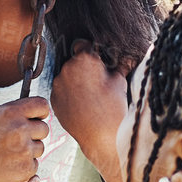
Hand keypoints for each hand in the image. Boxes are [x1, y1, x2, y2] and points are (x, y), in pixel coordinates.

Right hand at [0, 97, 49, 181]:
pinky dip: (25, 165)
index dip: (41, 112)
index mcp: (11, 112)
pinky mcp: (27, 168)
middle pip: (44, 128)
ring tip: (9, 153)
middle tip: (18, 139)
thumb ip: (14, 110)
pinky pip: (35, 163)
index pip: (43, 105)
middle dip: (34, 133)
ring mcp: (25, 150)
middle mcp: (20, 129)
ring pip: (40, 147)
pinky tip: (9, 164)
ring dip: (30, 150)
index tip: (37, 117)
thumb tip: (34, 110)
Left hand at [52, 43, 131, 181]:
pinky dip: (69, 96)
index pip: (83, 45)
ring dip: (75, 82)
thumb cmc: (114, 106)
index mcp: (84, 58)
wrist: (102, 135)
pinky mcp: (54, 100)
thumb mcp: (120, 81)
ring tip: (89, 97)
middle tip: (95, 82)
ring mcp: (58, 85)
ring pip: (66, 77)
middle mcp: (67, 68)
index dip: (91, 53)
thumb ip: (119, 65)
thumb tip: (126, 58)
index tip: (96, 62)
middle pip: (73, 62)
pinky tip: (81, 105)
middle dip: (83, 69)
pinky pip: (62, 92)